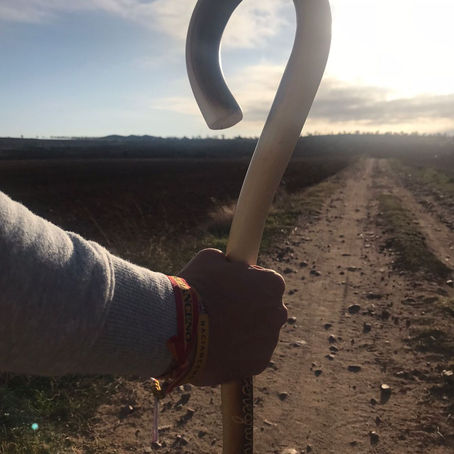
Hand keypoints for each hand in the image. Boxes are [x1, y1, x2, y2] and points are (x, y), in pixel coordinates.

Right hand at [179, 248, 286, 385]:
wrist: (177, 327)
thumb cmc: (195, 288)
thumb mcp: (210, 259)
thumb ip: (227, 262)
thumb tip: (228, 264)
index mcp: (272, 284)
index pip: (266, 281)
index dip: (246, 284)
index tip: (229, 289)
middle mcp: (278, 312)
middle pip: (266, 309)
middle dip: (248, 310)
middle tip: (221, 312)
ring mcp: (269, 341)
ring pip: (258, 335)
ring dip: (242, 333)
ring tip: (213, 332)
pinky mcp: (258, 364)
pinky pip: (249, 357)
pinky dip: (236, 354)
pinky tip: (215, 349)